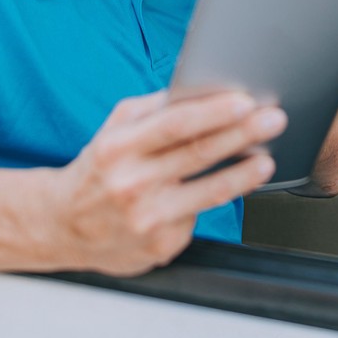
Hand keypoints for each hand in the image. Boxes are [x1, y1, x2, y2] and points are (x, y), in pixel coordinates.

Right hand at [49, 90, 284, 275]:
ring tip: (266, 158)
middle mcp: (131, 184)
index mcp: (119, 148)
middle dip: (243, 134)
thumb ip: (153, 111)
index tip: (244, 101)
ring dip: (245, 173)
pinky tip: (231, 187)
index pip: (174, 124)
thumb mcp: (114, 130)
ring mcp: (147, 218)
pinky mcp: (160, 245)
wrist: (64, 225)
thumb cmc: (98, 169)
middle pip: (198, 154)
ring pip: (209, 192)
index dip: (213, 112)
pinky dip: (217, 199)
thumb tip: (201, 92)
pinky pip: (198, 217)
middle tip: (273, 119)